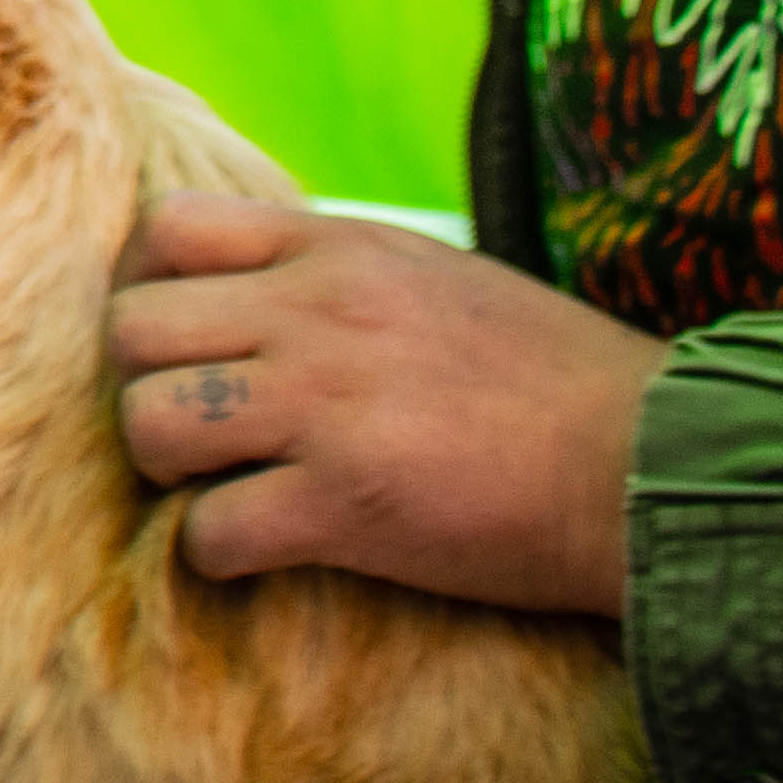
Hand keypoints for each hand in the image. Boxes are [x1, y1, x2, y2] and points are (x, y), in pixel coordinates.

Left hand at [102, 195, 661, 619]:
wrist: (651, 464)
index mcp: (338, 249)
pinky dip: (219, 553)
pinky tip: (265, 551)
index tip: (183, 342)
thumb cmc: (558, 378)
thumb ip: (343, 277)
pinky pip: (209, 532)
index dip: (150, 289)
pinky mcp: (342, 504)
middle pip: (132, 330)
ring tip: (224, 486)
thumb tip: (260, 295)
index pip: (169, 229)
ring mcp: (322, 406)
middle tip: (197, 430)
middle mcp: (313, 314)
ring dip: (170, 470)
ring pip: (148, 423)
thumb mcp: (439, 277)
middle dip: (146, 386)